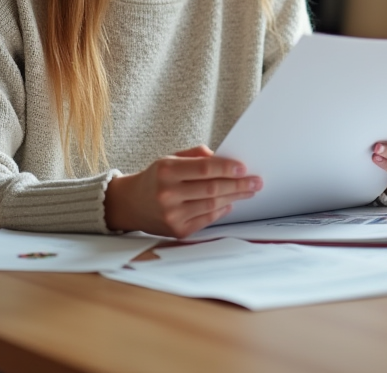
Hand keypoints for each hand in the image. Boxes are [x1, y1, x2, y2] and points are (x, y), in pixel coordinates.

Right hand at [103, 145, 262, 237]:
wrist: (130, 204)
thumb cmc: (155, 178)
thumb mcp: (169, 159)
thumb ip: (196, 156)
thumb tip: (224, 158)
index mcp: (165, 171)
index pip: (204, 169)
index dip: (226, 168)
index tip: (244, 168)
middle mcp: (167, 194)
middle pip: (212, 189)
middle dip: (238, 185)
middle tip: (256, 181)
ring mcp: (172, 215)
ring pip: (212, 205)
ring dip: (234, 197)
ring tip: (248, 191)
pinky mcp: (178, 231)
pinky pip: (207, 219)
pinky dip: (221, 210)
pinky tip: (230, 203)